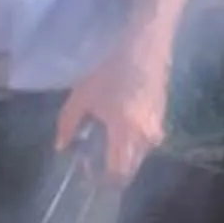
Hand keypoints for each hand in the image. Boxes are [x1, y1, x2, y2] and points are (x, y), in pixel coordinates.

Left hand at [58, 50, 169, 183]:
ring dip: (120, 154)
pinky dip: (129, 140)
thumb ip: (68, 125)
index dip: (100, 178)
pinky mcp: (162, 117)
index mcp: (127, 133)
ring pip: (138, 155)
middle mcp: (147, 137)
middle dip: (109, 169)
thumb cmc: (110, 68)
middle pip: (129, 169)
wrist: (145, 43)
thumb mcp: (82, 96)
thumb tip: (61, 147)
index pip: (117, 174)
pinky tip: (116, 122)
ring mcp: (158, 127)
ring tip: (100, 135)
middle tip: (89, 154)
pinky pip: (145, 141)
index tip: (84, 167)